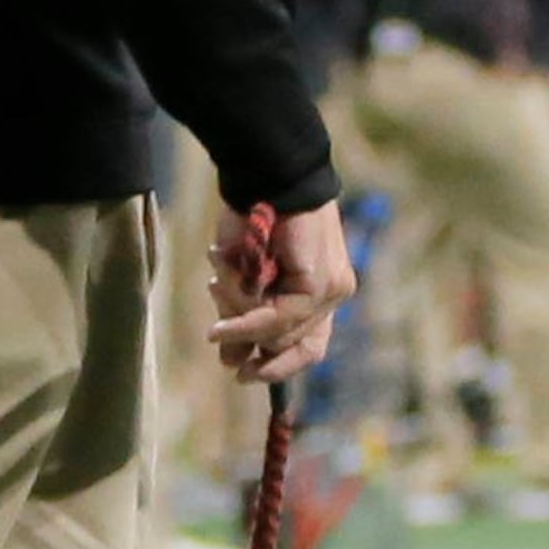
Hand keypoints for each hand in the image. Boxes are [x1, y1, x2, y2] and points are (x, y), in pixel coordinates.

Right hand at [210, 199, 353, 383]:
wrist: (267, 174)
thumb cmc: (253, 217)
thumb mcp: (244, 275)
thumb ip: (243, 315)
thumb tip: (230, 361)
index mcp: (321, 290)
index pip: (310, 346)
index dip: (279, 366)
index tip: (244, 374)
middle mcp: (334, 293)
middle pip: (295, 344)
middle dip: (251, 346)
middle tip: (221, 346)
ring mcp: (332, 290)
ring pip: (282, 333)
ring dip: (240, 324)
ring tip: (214, 303)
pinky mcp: (320, 283)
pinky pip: (278, 318)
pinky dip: (246, 323)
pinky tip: (220, 328)